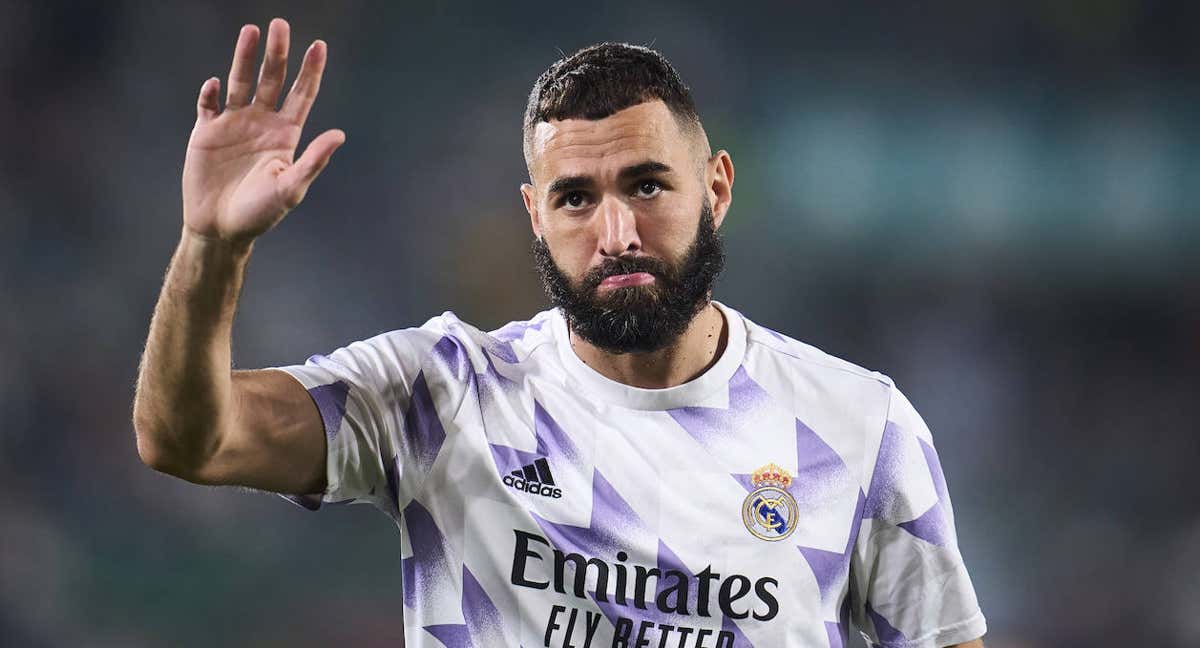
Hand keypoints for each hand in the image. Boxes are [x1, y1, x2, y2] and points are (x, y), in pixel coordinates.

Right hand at [182, 18, 344, 244]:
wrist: (221, 229)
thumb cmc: (260, 213)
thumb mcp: (291, 188)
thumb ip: (313, 160)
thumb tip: (340, 135)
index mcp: (285, 134)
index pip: (301, 94)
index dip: (310, 70)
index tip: (319, 45)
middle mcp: (261, 123)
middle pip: (271, 79)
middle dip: (277, 53)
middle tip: (280, 24)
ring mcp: (233, 124)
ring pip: (240, 83)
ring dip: (244, 58)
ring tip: (250, 31)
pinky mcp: (205, 132)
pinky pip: (208, 105)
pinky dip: (210, 93)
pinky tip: (216, 85)